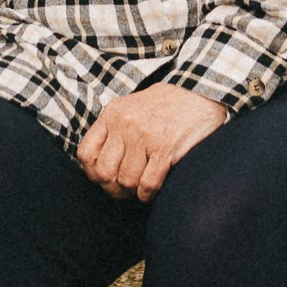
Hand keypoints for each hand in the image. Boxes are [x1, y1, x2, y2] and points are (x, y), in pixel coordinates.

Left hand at [76, 82, 224, 199]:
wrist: (200, 92)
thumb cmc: (166, 105)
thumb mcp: (131, 107)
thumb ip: (113, 130)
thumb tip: (98, 166)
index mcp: (113, 114)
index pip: (86, 153)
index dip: (92, 173)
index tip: (105, 178)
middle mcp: (125, 124)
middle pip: (104, 172)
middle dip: (113, 188)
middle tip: (124, 190)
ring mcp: (145, 136)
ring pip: (126, 181)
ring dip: (134, 191)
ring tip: (142, 186)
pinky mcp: (166, 148)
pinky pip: (147, 184)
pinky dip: (148, 194)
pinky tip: (154, 189)